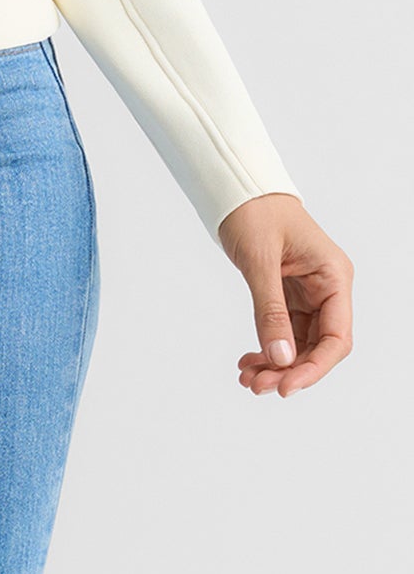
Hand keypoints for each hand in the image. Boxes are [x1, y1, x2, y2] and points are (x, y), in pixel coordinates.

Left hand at [217, 192, 352, 396]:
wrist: (236, 187)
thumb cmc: (254, 210)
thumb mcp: (260, 260)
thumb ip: (270, 311)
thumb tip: (281, 358)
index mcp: (333, 276)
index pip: (336, 337)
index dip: (314, 367)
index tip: (286, 386)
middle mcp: (327, 288)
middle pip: (318, 346)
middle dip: (289, 370)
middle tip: (257, 385)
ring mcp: (309, 293)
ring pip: (299, 344)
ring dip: (276, 364)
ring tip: (248, 378)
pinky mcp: (289, 295)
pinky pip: (284, 332)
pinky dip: (268, 349)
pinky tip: (248, 362)